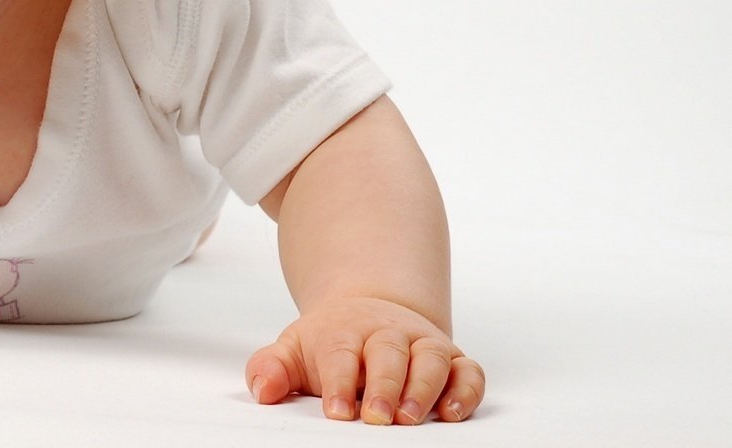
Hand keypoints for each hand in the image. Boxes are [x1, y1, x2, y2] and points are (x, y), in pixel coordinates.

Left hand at [245, 295, 484, 423]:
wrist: (370, 311)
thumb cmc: (331, 343)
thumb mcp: (294, 350)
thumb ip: (272, 368)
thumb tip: (263, 390)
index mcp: (345, 332)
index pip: (341, 353)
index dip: (339, 382)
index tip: (336, 412)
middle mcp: (388, 334)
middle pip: (389, 353)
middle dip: (385, 386)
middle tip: (377, 417)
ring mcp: (422, 344)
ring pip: (432, 359)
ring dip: (424, 388)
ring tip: (409, 419)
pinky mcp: (453, 359)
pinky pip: (469, 371)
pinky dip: (466, 390)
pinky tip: (452, 413)